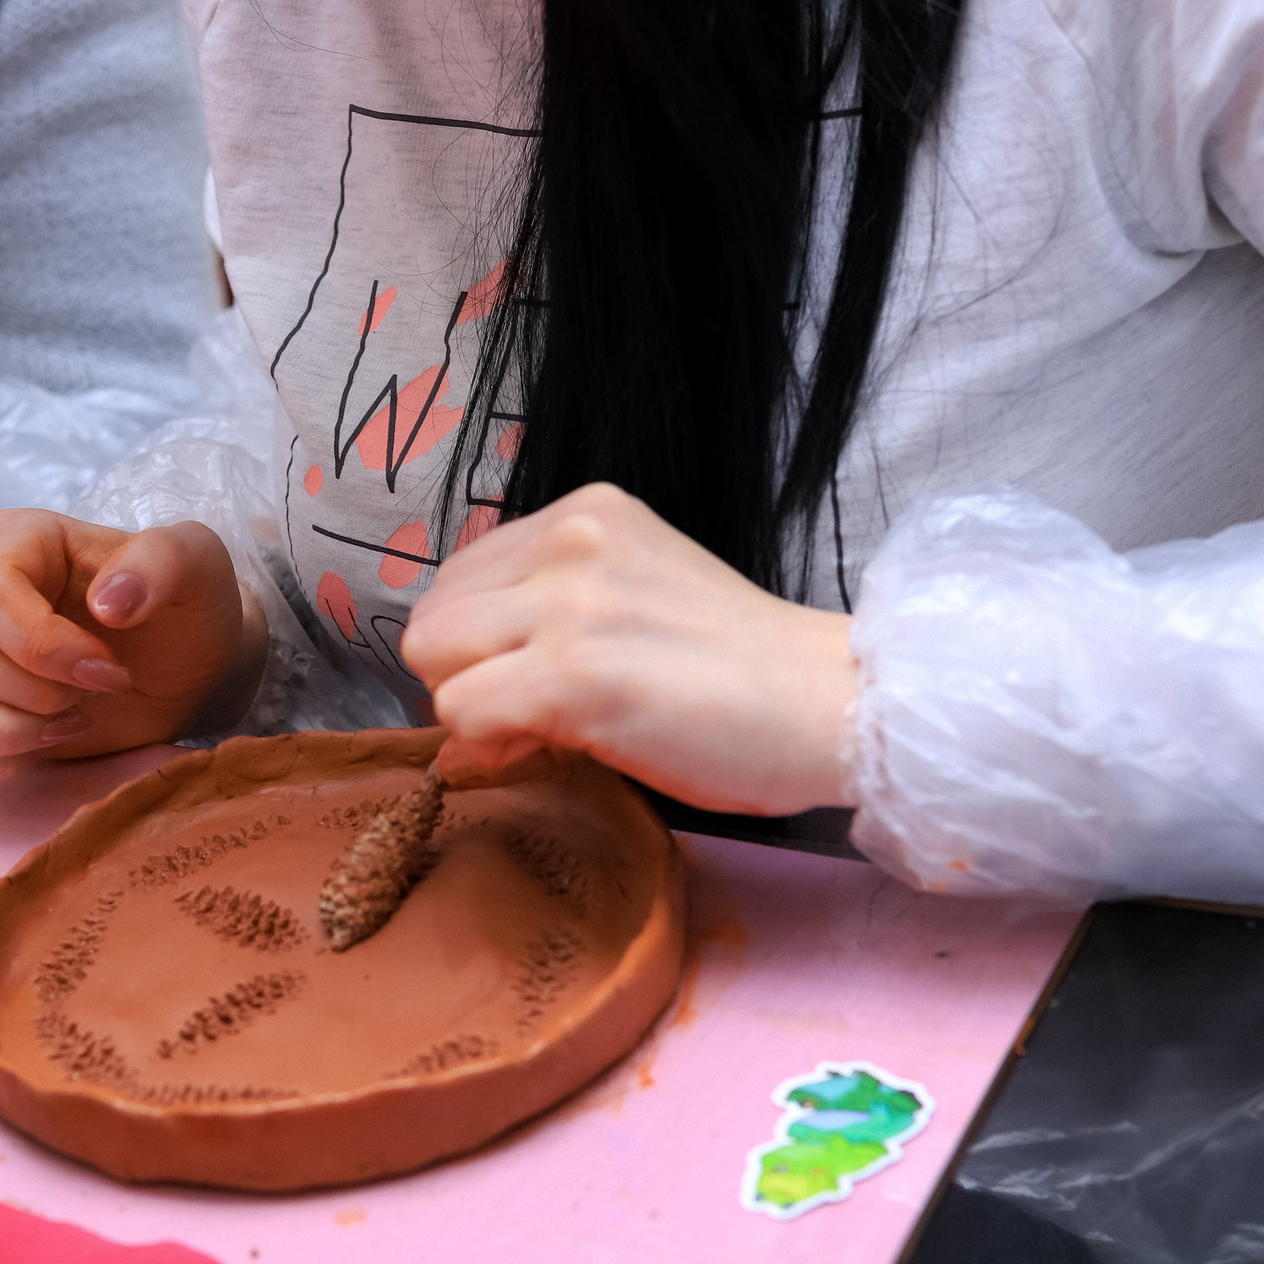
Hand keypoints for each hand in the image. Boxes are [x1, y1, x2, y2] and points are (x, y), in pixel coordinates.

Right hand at [0, 509, 266, 782]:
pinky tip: (45, 747)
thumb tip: (108, 601)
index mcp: (14, 540)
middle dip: (35, 693)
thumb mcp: (197, 564)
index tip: (108, 672)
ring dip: (5, 731)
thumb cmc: (184, 609)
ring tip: (70, 724)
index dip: (41, 646)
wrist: (186, 669)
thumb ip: (162, 561)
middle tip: (98, 695)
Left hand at [400, 484, 860, 816]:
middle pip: (433, 619)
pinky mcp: (570, 673)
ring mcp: (568, 603)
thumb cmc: (746, 670)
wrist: (831, 703)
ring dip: (474, 710)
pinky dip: (490, 744)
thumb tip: (460, 698)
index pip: (462, 578)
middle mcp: (569, 541)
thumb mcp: (639, 600)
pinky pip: (460, 711)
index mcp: (586, 515)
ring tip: (547, 729)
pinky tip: (555, 748)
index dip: (481, 645)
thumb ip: (553, 617)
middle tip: (532, 716)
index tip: (534, 679)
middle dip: (465, 677)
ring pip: (433, 659)